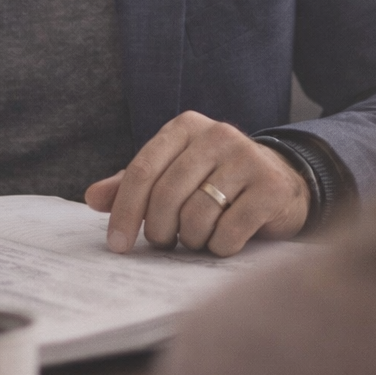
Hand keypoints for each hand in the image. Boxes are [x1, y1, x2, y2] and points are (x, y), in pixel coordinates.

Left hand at [85, 111, 309, 258]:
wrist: (282, 183)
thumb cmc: (216, 182)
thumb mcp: (173, 175)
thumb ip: (133, 185)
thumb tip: (93, 198)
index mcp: (186, 127)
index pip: (142, 170)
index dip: (125, 211)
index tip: (116, 244)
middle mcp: (218, 135)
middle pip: (167, 195)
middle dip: (159, 230)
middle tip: (164, 243)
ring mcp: (248, 159)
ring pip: (197, 217)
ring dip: (192, 240)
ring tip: (199, 237)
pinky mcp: (271, 188)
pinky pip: (229, 233)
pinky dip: (220, 247)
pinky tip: (225, 241)